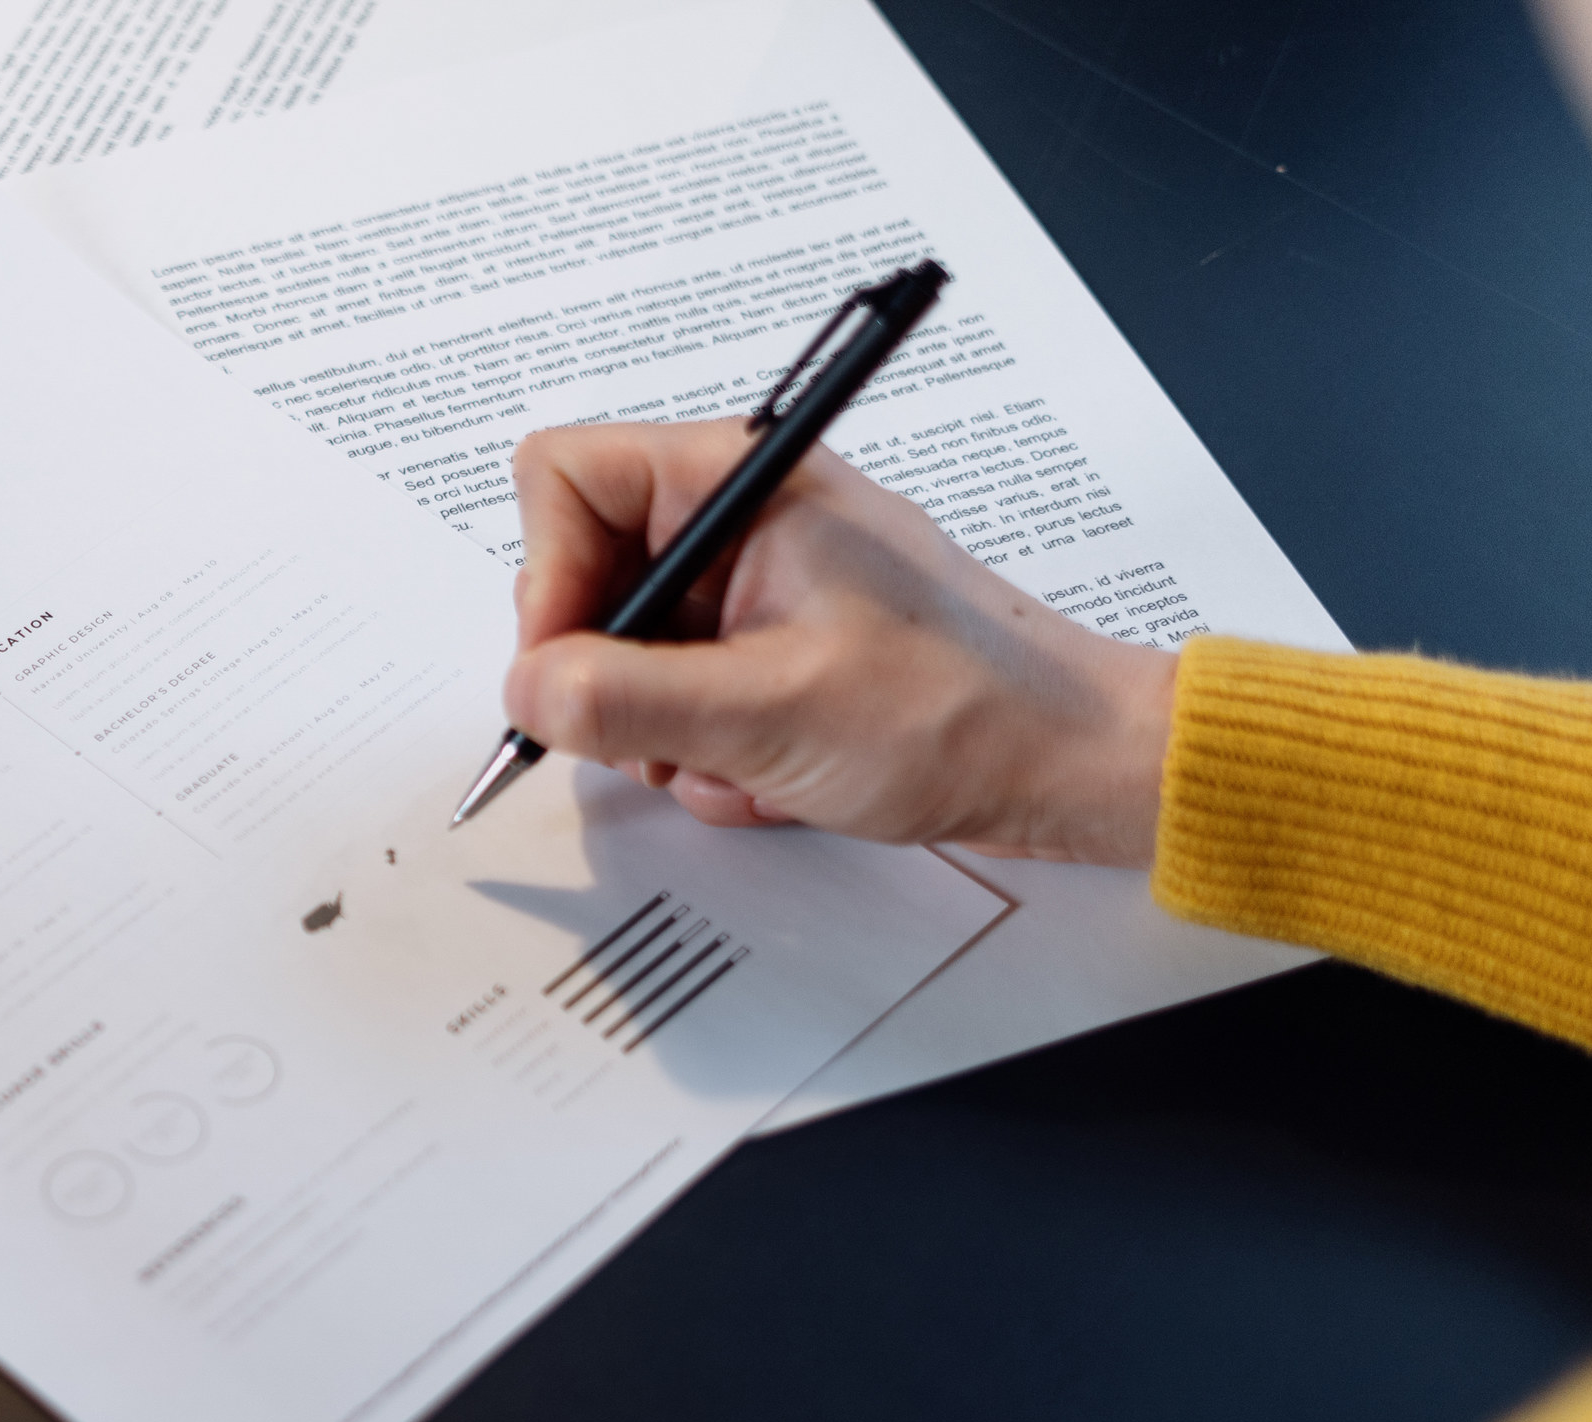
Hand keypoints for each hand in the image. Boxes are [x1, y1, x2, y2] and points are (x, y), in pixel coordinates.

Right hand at [500, 420, 1177, 867]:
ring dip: (660, 730)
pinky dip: (705, 752)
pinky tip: (771, 772)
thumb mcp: (770, 712)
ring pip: (622, 653)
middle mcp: (737, 519)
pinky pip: (675, 699)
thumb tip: (526, 691)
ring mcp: (750, 586)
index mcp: (741, 482)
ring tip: (739, 760)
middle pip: (581, 575)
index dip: (548, 577)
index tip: (571, 667)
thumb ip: (627, 699)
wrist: (1065, 766)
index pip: (563, 478)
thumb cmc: (962, 711)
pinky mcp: (764, 647)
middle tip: (657, 732)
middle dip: (606, 675)